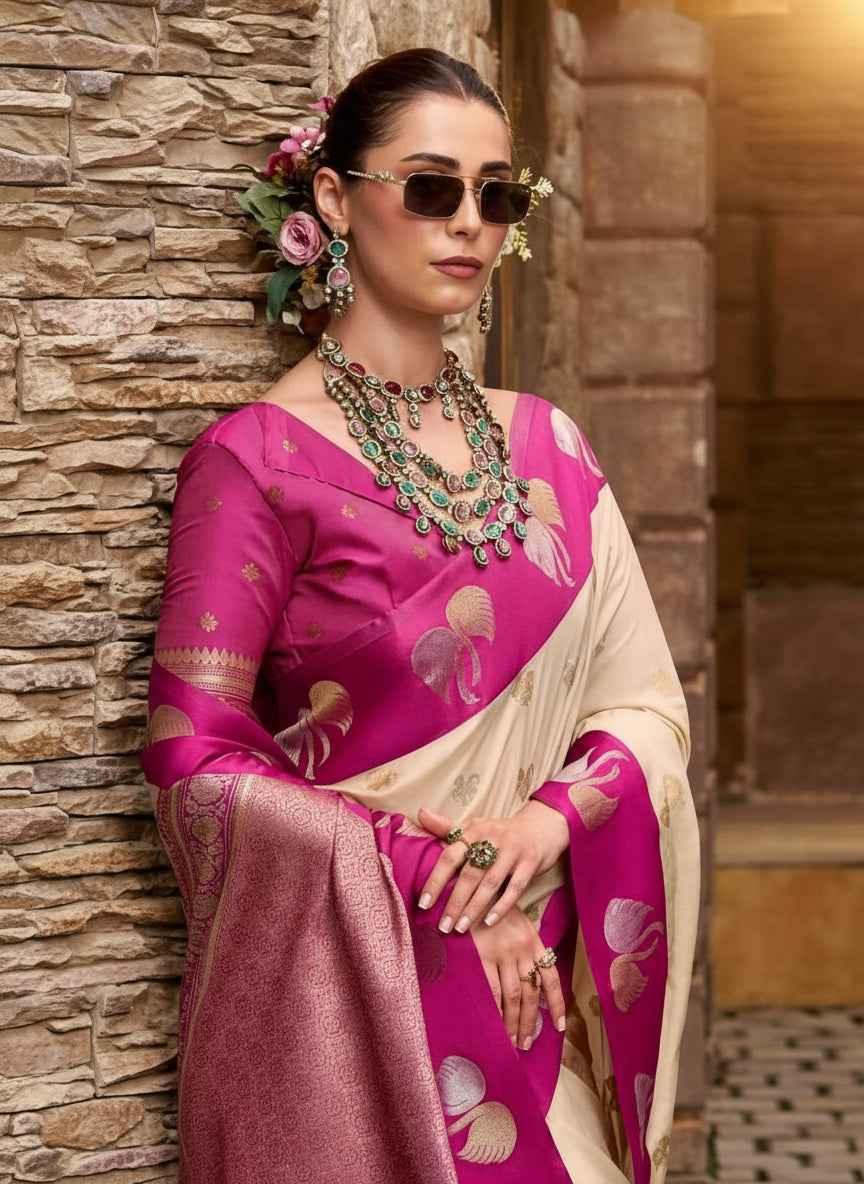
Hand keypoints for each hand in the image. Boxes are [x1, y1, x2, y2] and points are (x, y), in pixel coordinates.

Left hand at [416, 800, 568, 932]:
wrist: (542, 826)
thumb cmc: (500, 832)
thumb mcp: (475, 826)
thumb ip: (447, 827)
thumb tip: (420, 813)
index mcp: (474, 830)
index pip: (450, 857)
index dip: (435, 880)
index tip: (423, 904)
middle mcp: (492, 838)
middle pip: (469, 874)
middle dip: (455, 902)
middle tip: (443, 926)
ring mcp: (513, 850)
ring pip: (490, 883)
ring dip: (474, 908)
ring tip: (461, 928)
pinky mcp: (531, 862)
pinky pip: (515, 888)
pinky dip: (502, 906)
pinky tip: (489, 922)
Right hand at [471, 903, 565, 1048]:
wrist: (468, 889)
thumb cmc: (490, 905)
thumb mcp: (515, 920)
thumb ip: (524, 946)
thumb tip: (530, 976)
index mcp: (533, 940)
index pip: (550, 978)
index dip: (557, 1004)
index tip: (560, 1026)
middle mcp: (522, 948)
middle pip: (531, 993)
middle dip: (529, 1021)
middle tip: (526, 1043)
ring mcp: (503, 952)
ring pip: (513, 996)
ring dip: (513, 1022)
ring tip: (512, 1041)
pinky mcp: (482, 955)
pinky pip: (491, 990)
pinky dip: (495, 1010)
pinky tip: (495, 1024)